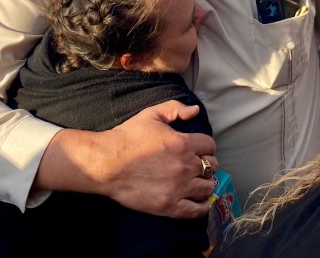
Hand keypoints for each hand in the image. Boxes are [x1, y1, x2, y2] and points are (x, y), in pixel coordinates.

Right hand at [98, 100, 217, 218]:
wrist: (107, 163)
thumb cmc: (128, 137)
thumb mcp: (151, 115)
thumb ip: (175, 109)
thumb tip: (195, 110)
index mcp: (183, 143)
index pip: (210, 145)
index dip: (205, 146)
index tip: (199, 149)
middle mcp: (185, 166)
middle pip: (211, 166)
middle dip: (207, 163)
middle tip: (198, 165)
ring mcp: (179, 188)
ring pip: (207, 188)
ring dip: (205, 183)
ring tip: (198, 182)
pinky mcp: (169, 206)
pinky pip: (196, 210)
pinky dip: (202, 206)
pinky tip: (201, 202)